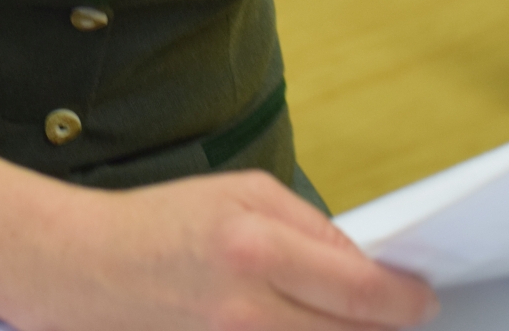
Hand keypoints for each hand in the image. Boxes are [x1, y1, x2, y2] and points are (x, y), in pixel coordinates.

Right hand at [12, 169, 438, 330]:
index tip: (422, 299)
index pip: (361, 292)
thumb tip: (361, 265)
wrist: (86, 270)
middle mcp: (247, 314)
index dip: (405, 301)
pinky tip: (306, 330)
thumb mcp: (242, 191)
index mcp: (257, 250)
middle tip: (397, 314)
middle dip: (381, 329)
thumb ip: (310, 226)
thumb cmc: (161, 223)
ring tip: (350, 323)